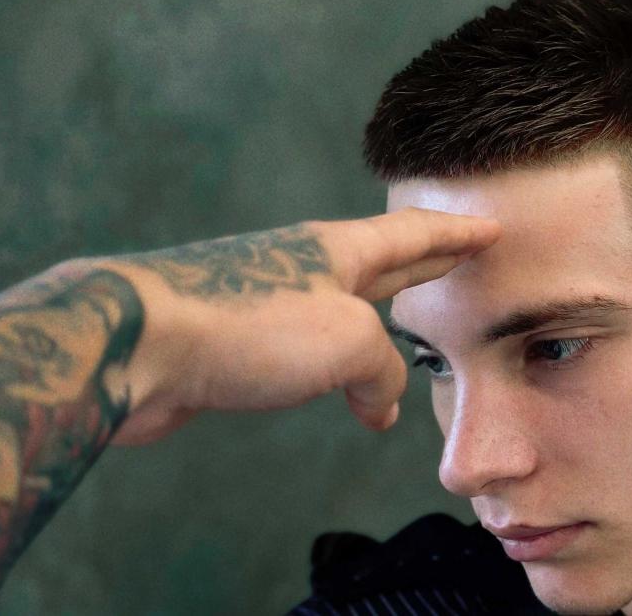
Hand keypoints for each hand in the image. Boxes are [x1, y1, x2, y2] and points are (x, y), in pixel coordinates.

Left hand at [104, 207, 500, 444]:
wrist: (141, 344)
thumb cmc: (250, 324)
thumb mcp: (348, 342)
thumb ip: (381, 371)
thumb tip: (377, 404)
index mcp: (340, 251)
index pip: (415, 235)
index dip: (458, 234)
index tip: (491, 227)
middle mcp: (307, 269)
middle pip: (383, 261)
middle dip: (427, 260)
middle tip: (462, 254)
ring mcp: (270, 303)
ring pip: (344, 313)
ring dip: (379, 328)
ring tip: (404, 333)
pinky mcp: (239, 345)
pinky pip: (309, 356)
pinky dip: (339, 375)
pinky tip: (350, 397)